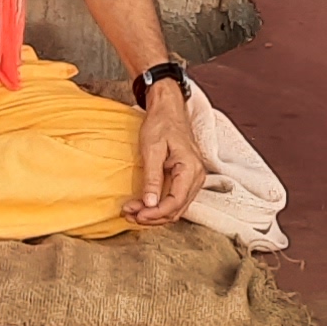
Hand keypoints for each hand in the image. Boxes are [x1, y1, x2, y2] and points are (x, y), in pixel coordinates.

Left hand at [129, 87, 200, 224]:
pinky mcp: (186, 178)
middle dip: (152, 216)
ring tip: (132, 211)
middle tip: (129, 214)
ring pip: (176, 207)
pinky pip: (174, 199)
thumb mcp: (152, 149)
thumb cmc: (161, 124)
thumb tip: (150, 203)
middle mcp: (196, 176)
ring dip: (154, 213)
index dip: (156, 213)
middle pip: (176, 209)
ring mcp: (193, 178)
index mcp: (190, 168)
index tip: (137, 215)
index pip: (175, 202)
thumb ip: (152, 178)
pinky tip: (142, 204)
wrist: (168, 109)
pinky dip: (158, 205)